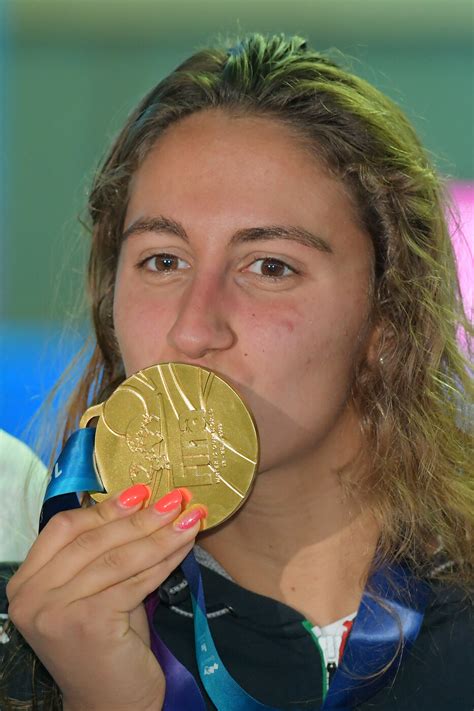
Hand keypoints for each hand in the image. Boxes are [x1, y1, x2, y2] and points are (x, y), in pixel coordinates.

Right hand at [6, 484, 206, 710]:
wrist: (110, 707)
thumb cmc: (106, 643)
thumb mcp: (95, 591)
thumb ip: (103, 552)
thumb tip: (141, 500)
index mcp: (27, 582)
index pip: (64, 528)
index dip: (105, 507)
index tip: (142, 490)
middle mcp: (31, 597)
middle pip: (93, 540)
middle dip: (140, 516)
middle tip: (175, 497)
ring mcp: (55, 612)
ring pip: (117, 558)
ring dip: (159, 533)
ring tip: (189, 516)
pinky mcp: (87, 624)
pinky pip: (135, 580)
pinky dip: (164, 559)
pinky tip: (185, 544)